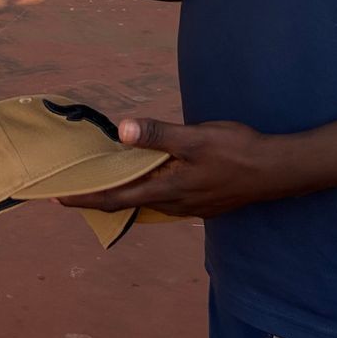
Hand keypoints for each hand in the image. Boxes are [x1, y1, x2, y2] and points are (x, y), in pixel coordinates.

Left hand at [55, 117, 309, 218]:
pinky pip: (165, 200)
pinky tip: (148, 179)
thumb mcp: (196, 137)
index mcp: (167, 190)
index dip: (86, 199)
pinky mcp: (204, 202)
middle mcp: (175, 204)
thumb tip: (122, 131)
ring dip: (124, 194)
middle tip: (74, 188)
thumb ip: (159, 135)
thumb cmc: (237, 151)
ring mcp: (191, 206)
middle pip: (128, 204)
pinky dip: (147, 191)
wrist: (277, 171)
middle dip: (99, 197)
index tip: (59, 198)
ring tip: (105, 182)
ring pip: (148, 202)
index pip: (116, 198)